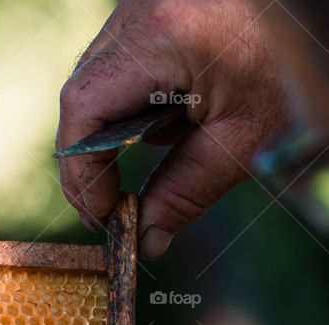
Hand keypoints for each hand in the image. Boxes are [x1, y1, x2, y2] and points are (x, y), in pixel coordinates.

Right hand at [56, 0, 292, 256]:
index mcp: (160, 39)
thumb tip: (145, 238)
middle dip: (94, 156)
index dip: (81, 171)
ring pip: (100, 77)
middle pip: (83, 94)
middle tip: (113, 206)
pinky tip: (178, 113)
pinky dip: (139, 98)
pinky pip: (125, 60)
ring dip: (117, 126)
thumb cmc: (293, 70)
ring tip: (165, 148)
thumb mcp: (243, 141)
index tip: (103, 215)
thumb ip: (185, 192)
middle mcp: (142, 10)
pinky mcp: (159, 6)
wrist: (316, 22)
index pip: (84, 110)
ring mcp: (147, 2)